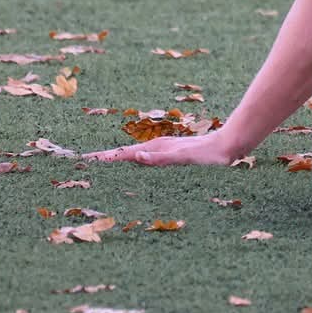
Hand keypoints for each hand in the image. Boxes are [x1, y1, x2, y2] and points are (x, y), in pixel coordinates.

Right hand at [87, 131, 245, 166]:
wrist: (228, 146)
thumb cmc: (208, 155)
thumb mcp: (183, 159)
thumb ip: (160, 159)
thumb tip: (137, 157)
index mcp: (154, 149)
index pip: (122, 155)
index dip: (103, 159)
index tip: (83, 161)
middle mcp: (155, 149)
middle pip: (123, 154)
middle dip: (104, 159)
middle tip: (83, 164)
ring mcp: (162, 151)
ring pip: (132, 157)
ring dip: (116, 161)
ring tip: (100, 166)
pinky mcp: (171, 156)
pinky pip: (145, 160)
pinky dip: (132, 162)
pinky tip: (131, 166)